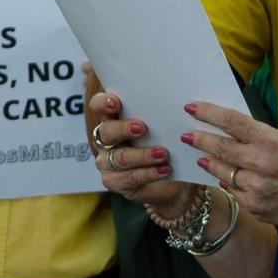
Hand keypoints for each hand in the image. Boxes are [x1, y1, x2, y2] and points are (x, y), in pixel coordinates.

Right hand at [84, 80, 195, 217]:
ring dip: (143, 155)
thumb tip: (178, 96)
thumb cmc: (166, 144)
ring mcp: (107, 161)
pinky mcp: (114, 181)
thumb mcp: (164, 125)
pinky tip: (164, 170)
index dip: (103, 103)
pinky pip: (129, 177)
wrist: (174, 178)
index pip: (98, 105)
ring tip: (163, 153)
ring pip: (120, 157)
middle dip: (123, 129)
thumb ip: (160, 110)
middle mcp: (106, 139)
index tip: (115, 102)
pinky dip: (148, 173)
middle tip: (142, 128)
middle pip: (107, 131)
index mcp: (113, 119)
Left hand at [179, 101, 277, 230]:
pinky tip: (228, 176)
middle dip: (199, 139)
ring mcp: (255, 189)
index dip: (208, 114)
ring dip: (210, 162)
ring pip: (221, 172)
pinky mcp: (254, 207)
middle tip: (186, 135)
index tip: (191, 108)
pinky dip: (229, 182)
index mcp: (270, 142)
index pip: (231, 123)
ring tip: (202, 155)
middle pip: (219, 148)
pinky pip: (233, 191)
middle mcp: (260, 164)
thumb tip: (233, 132)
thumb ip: (260, 136)